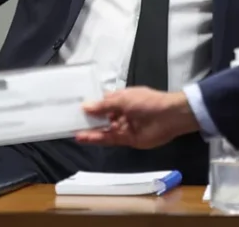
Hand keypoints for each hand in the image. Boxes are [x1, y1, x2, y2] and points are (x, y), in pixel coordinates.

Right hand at [76, 87, 199, 148]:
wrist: (169, 117)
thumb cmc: (147, 102)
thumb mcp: (123, 99)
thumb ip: (103, 106)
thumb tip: (85, 106)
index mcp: (122, 98)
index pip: (102, 101)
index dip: (90, 104)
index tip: (74, 106)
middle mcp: (121, 112)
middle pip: (101, 116)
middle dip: (87, 118)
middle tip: (68, 120)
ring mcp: (124, 126)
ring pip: (103, 129)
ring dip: (89, 130)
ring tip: (71, 130)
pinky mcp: (126, 139)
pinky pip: (109, 139)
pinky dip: (96, 138)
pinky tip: (83, 137)